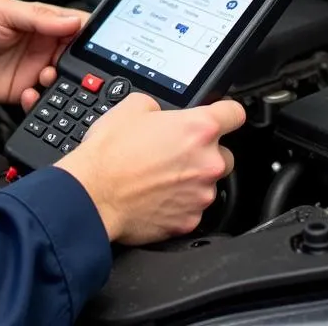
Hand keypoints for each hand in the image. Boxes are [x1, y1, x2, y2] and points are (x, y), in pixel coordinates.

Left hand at [0, 0, 86, 107]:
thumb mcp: (3, 11)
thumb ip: (38, 17)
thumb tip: (73, 21)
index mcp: (42, 22)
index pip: (76, 26)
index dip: (88, 34)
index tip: (95, 44)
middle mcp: (42, 46)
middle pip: (75, 57)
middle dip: (79, 64)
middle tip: (68, 65)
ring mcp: (33, 70)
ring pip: (64, 81)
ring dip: (61, 82)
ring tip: (44, 77)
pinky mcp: (23, 91)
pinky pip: (43, 100)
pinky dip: (41, 100)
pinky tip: (28, 93)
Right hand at [57, 92, 244, 245]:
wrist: (93, 194)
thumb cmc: (109, 153)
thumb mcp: (130, 106)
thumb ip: (159, 107)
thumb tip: (161, 114)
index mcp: (198, 129)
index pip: (234, 114)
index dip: (226, 112)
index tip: (221, 116)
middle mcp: (207, 162)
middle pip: (224, 153)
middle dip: (204, 152)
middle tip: (174, 151)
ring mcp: (201, 195)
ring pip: (208, 183)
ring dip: (191, 178)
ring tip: (158, 175)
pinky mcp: (190, 221)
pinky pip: (192, 207)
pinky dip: (179, 202)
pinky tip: (155, 195)